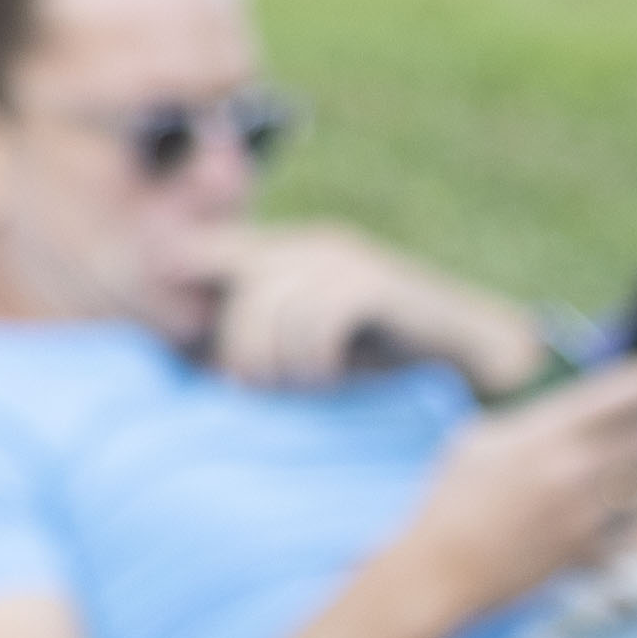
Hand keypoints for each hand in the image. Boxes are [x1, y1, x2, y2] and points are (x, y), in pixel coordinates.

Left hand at [205, 225, 539, 396]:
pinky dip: (314, 363)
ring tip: (308, 387)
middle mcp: (308, 246)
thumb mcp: (296, 354)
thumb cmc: (376, 367)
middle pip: (233, 295)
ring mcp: (342, 259)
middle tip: (269, 391)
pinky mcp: (372, 282)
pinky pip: (313, 321)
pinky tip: (332, 378)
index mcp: (281, 257)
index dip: (173, 272)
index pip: (197, 249)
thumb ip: (246, 342)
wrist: (469, 360)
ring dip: (280, 366)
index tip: (167, 305)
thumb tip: (190, 359)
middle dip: (242, 356)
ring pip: (266, 309)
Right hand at [386, 352, 636, 625]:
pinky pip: (634, 523)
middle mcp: (572, 468)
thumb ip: (528, 422)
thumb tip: (567, 412)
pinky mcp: (589, 550)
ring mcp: (585, 512)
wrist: (438, 574)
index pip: (616, 394)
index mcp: (542, 433)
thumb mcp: (476, 442)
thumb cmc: (448, 503)